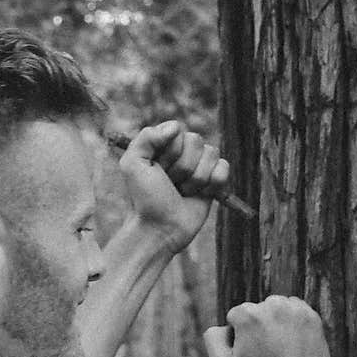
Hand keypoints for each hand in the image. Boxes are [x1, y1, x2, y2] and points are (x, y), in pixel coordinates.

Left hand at [116, 121, 230, 251]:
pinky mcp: (213, 182)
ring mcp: (199, 167)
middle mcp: (182, 153)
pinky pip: (224, 167)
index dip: (170, 152)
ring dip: (196, 178)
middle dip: (183, 167)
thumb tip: (176, 126)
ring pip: (211, 154)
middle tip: (170, 184)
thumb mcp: (132, 164)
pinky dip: (214, 182)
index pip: (179, 131)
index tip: (158, 170)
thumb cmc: (144, 199)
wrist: (159, 229)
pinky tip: (201, 194)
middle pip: (196, 141)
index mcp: (163, 145)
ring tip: (182, 192)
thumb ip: (147, 137)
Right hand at [203, 295, 330, 356]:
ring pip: (278, 309)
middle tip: (266, 355)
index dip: (239, 339)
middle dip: (258, 327)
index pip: (236, 317)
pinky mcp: (313, 318)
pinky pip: (298, 313)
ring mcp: (295, 311)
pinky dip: (294, 325)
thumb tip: (223, 325)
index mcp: (248, 314)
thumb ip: (212, 338)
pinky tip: (293, 345)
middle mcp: (272, 305)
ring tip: (279, 350)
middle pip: (258, 310)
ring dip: (276, 323)